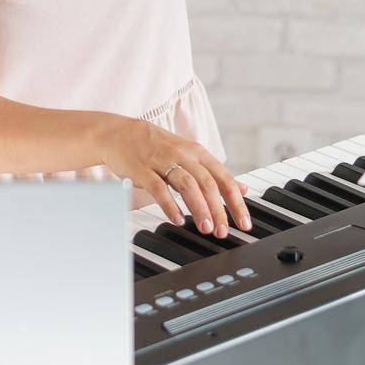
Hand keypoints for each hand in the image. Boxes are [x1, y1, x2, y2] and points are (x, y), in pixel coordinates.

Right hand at [98, 118, 251, 237]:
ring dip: (199, 208)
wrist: (119, 133)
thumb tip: (243, 188)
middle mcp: (183, 155)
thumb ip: (215, 174)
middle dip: (218, 210)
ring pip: (187, 184)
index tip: (244, 223)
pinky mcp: (142, 169)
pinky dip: (170, 204)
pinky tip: (177, 219)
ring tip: (205, 228)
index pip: (223, 178)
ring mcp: (162, 161)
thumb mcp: (190, 156)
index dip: (236, 201)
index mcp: (197, 153)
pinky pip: (158, 188)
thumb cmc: (157, 147)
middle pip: (207, 183)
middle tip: (223, 232)